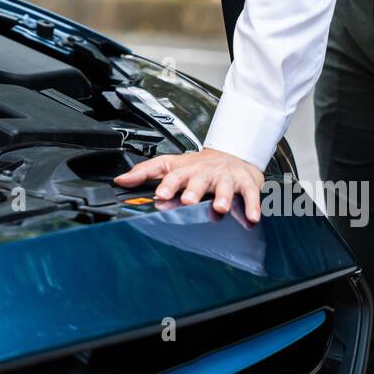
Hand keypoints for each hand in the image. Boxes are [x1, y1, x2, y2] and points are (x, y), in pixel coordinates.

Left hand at [114, 148, 265, 221]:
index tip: (160, 195)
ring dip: (223, 197)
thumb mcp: (170, 165)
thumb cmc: (199, 166)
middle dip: (193, 191)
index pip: (173, 176)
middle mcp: (205, 173)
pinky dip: (252, 206)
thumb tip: (121, 180)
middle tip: (188, 201)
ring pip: (225, 187)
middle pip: (199, 180)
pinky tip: (251, 217)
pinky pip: (250, 195)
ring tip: (220, 208)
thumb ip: (145, 172)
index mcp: (186, 170)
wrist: (232, 155)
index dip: (167, 185)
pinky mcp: (245, 183)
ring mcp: (226, 178)